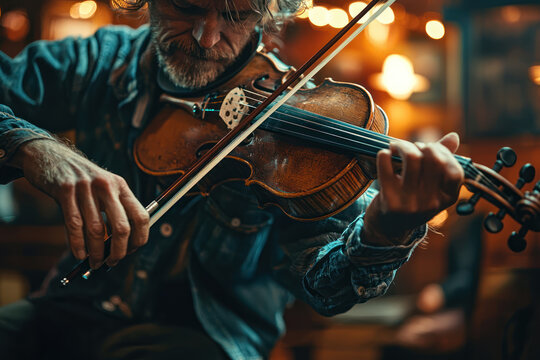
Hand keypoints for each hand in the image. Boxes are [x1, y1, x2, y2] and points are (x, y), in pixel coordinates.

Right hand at [9, 139, 148, 267]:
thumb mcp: (103, 188)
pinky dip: (77, 245)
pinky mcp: (64, 191)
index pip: (141, 216)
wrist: (49, 156)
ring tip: (95, 263)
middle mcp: (106, 185)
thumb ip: (114, 211)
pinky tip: (79, 255)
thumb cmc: (80, 180)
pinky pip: (74, 225)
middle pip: (121, 227)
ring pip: (96, 230)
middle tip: (112, 263)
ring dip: (96, 253)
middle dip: (118, 251)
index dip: (139, 238)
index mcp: (120, 186)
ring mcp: (85, 187)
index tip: (131, 251)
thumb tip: (122, 246)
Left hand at [363, 132, 463, 244]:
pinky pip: (386, 167)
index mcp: (447, 198)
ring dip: (402, 145)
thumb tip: (454, 136)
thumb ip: (442, 161)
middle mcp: (431, 203)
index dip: (443, 153)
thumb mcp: (431, 186)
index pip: (455, 171)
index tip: (429, 149)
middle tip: (411, 146)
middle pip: (433, 159)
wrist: (388, 228)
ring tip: (396, 146)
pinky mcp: (390, 202)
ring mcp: (411, 203)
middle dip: (421, 145)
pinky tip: (384, 155)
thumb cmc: (412, 200)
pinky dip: (384, 155)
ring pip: (412, 159)